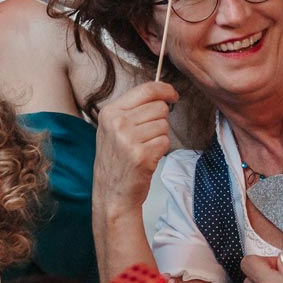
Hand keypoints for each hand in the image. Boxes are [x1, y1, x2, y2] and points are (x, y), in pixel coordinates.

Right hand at [94, 81, 177, 211]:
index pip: (146, 89)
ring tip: (144, 148)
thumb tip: (161, 93)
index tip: (172, 95)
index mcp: (109, 112)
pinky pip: (166, 142)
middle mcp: (117, 123)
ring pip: (164, 125)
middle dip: (160, 120)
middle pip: (159, 107)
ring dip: (160, 137)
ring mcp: (128, 139)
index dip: (165, 90)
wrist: (111, 193)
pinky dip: (161, 150)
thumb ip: (131, 109)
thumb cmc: (116, 160)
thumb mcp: (113, 128)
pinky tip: (147, 158)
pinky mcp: (141, 155)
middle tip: (146, 136)